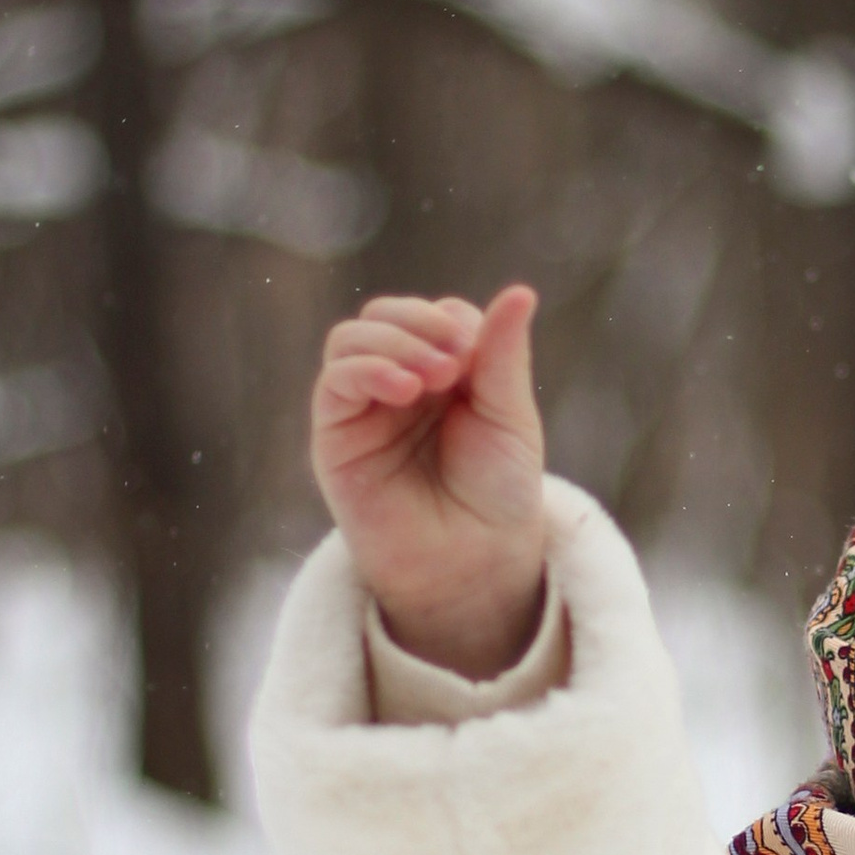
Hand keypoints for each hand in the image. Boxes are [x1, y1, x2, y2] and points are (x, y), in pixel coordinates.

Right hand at [311, 286, 547, 678]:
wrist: (473, 563)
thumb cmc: (498, 495)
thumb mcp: (510, 418)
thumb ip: (503, 356)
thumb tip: (520, 291)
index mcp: (448, 373)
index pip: (439, 315)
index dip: (456, 322)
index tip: (478, 354)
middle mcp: (401, 383)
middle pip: (386, 314)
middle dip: (421, 323)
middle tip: (456, 362)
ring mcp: (364, 407)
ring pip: (352, 337)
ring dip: (393, 342)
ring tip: (434, 378)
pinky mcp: (335, 436)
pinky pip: (334, 380)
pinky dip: (366, 368)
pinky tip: (404, 387)